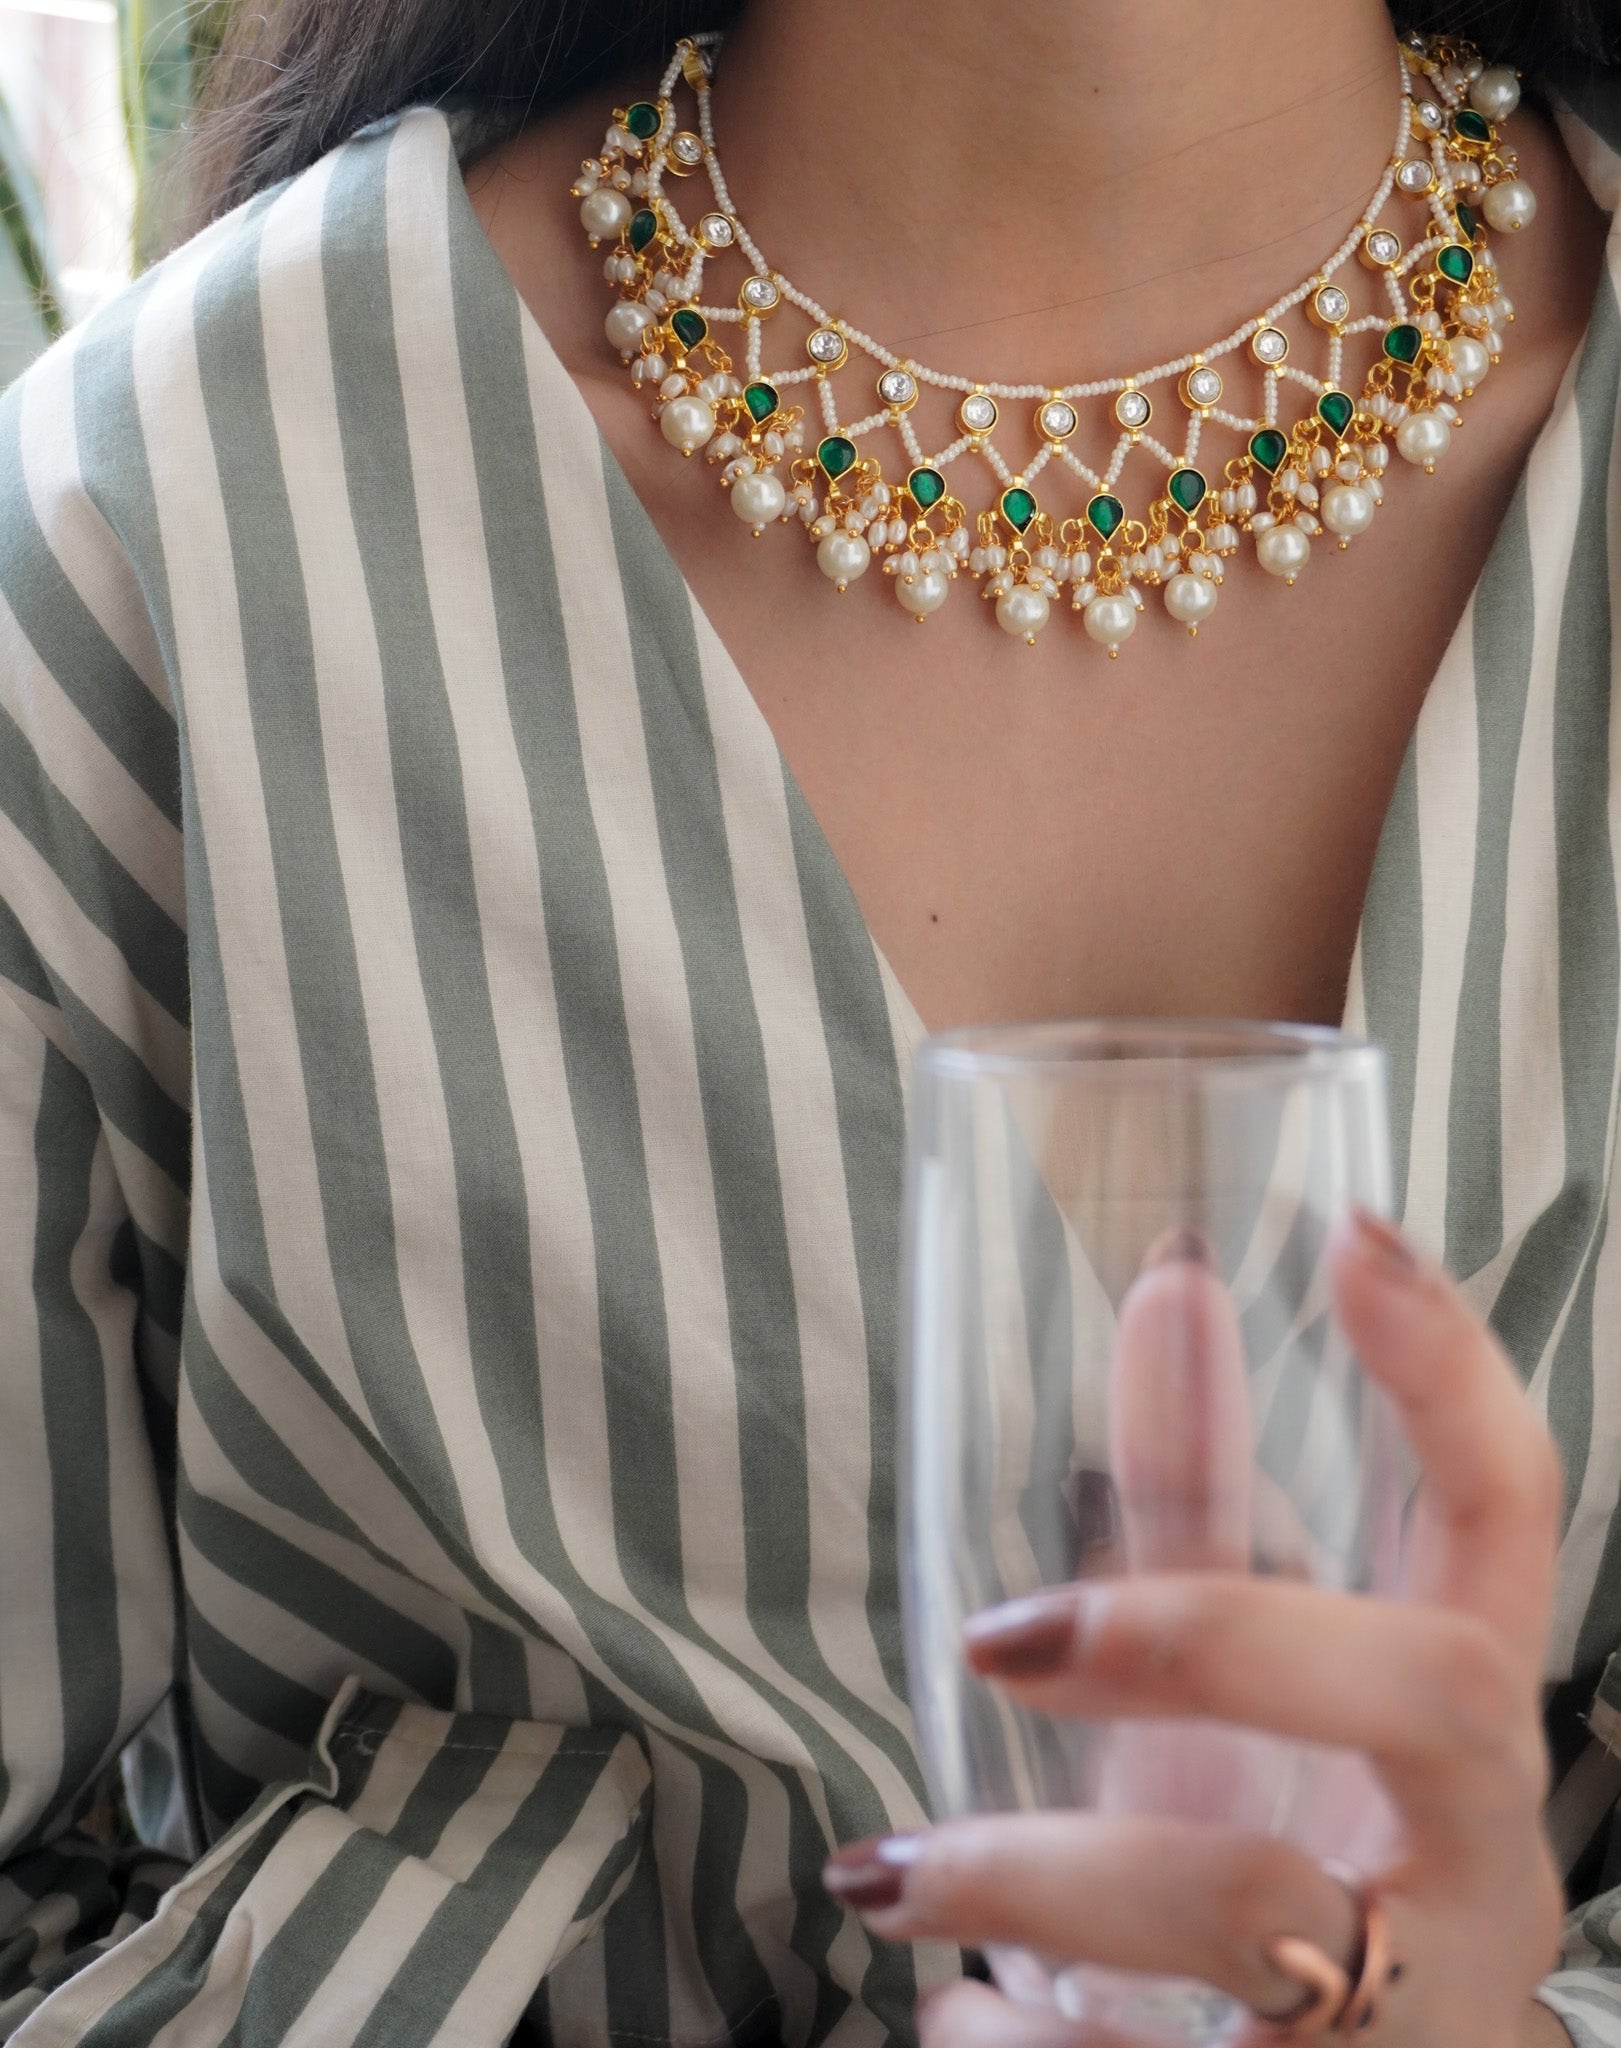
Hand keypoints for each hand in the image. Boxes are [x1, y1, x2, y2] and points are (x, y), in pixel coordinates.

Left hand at [826, 1211, 1565, 2043]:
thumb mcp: (1237, 1703)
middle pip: (1441, 1698)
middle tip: (1008, 1630)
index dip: (1454, 1380)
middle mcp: (1478, 1856)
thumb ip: (1200, 1509)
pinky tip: (951, 2016)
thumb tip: (1169, 1284)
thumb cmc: (1288, 1883)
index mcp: (1459, 1728)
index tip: (1358, 1237)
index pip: (1507, 1522)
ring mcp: (1423, 2004)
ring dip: (1050, 1874)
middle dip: (1213, 1633)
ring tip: (891, 1872)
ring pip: (1267, 1910)